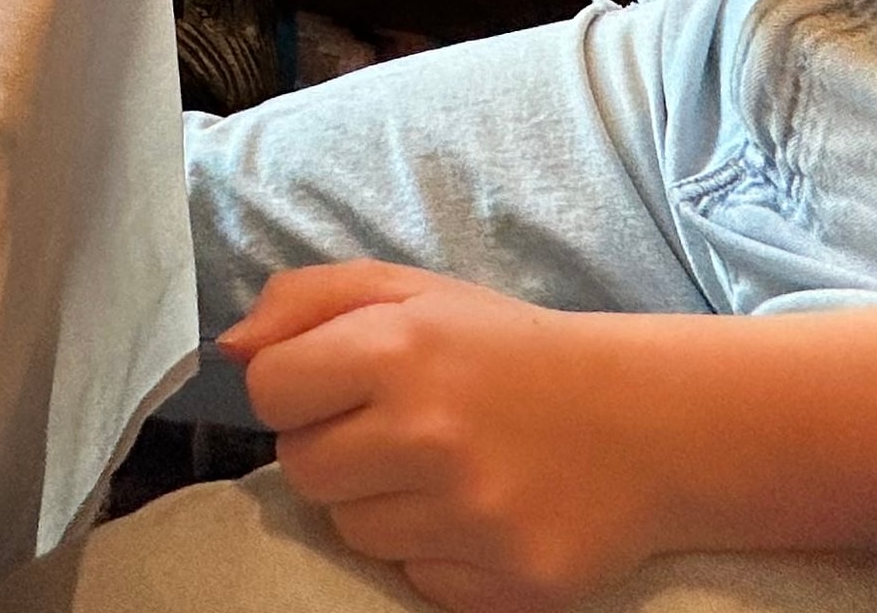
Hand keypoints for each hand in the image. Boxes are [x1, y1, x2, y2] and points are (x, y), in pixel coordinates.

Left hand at [226, 265, 667, 612]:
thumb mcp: (410, 292)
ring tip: (443, 469)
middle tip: (396, 431)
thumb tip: (229, 350)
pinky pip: (414, 582)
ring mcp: (471, 516)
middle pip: (301, 470)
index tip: (339, 385)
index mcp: (399, 347)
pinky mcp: (507, 583)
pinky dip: (436, 554)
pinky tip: (479, 512)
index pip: (269, 390)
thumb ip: (306, 301)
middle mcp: (430, 433)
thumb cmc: (508, 352)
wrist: (648, 423)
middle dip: (335, 451)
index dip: (296, 389)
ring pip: (352, 532)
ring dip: (383, 505)